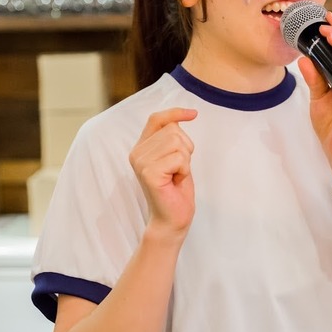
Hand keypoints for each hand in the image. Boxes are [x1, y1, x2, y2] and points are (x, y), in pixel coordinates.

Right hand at [129, 107, 197, 241]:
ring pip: (177, 142)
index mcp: (141, 147)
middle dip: (185, 149)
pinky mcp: (149, 173)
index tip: (194, 114)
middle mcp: (137, 153)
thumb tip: (184, 116)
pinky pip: (179, 158)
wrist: (172, 219)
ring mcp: (141, 163)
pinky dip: (184, 170)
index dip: (175, 112)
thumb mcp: (175, 157)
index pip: (156, 119)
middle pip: (173, 130)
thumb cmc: (176, 189)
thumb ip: (172, 138)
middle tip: (178, 170)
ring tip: (176, 176)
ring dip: (185, 160)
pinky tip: (175, 182)